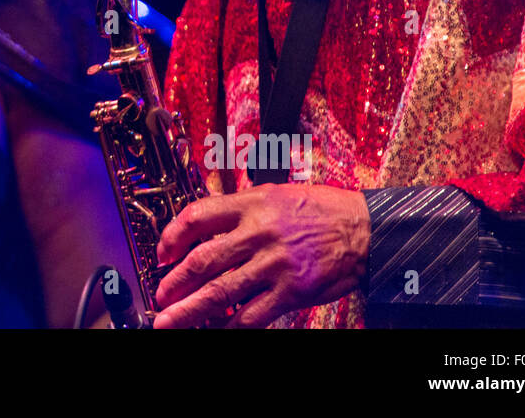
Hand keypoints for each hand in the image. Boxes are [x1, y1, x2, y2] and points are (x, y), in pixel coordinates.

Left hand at [152, 184, 369, 327]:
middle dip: (175, 281)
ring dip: (190, 309)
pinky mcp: (291, 291)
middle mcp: (259, 233)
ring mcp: (274, 265)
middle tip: (159, 294)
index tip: (162, 253)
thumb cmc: (322, 210)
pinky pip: (252, 315)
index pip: (197, 216)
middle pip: (203, 260)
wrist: (364, 229)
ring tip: (170, 320)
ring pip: (221, 292)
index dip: (172, 236)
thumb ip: (240, 209)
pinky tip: (215, 329)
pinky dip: (230, 325)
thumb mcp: (275, 194)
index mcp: (251, 204)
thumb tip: (205, 226)